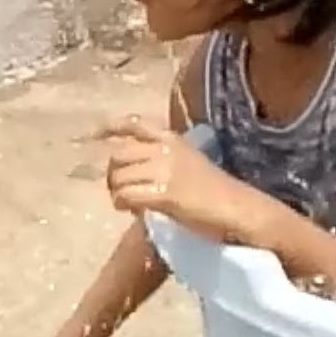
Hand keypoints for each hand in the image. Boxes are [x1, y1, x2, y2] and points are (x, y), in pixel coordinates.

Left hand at [104, 115, 268, 244]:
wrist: (238, 209)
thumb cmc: (218, 193)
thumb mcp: (190, 164)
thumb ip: (164, 161)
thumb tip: (135, 171)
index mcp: (174, 139)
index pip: (137, 125)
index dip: (113, 128)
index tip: (97, 134)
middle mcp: (166, 149)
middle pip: (119, 154)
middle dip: (113, 173)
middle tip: (120, 191)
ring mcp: (164, 169)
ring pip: (119, 176)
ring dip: (118, 192)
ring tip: (129, 204)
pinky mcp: (163, 192)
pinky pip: (127, 194)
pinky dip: (124, 204)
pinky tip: (133, 212)